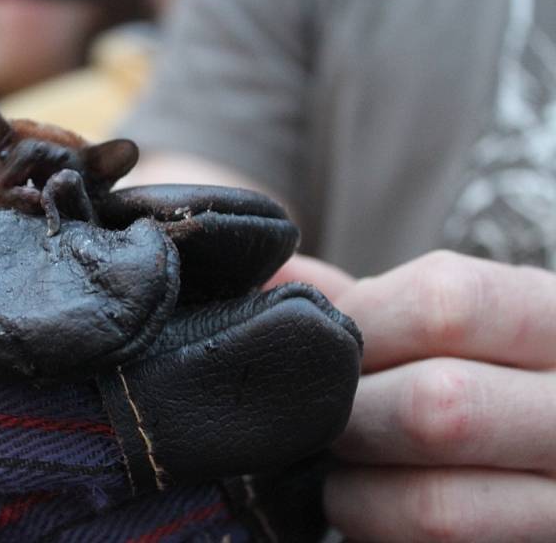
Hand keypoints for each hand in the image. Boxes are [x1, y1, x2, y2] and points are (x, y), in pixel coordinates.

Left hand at [274, 250, 555, 541]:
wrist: (540, 444)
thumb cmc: (473, 370)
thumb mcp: (440, 321)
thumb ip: (361, 299)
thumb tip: (263, 272)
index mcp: (550, 317)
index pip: (444, 304)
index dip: (357, 325)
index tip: (320, 344)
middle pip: (435, 407)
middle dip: (348, 415)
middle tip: (319, 415)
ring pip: (433, 505)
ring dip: (354, 489)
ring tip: (339, 466)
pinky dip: (374, 527)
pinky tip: (366, 503)